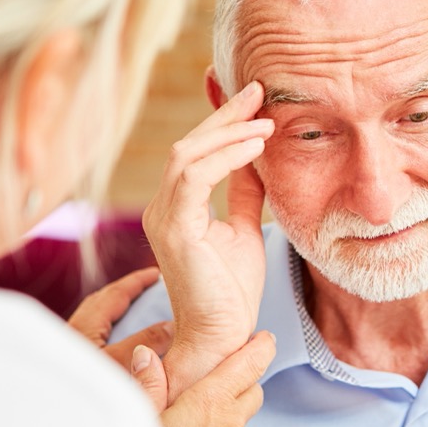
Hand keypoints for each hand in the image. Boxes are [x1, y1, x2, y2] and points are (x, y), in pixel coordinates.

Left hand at [68, 266, 174, 410]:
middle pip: (100, 302)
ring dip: (116, 312)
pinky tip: (119, 346)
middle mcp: (72, 334)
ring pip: (95, 321)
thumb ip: (146, 342)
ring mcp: (68, 350)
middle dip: (125, 292)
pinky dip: (109, 331)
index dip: (137, 282)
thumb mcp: (121, 364)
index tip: (157, 273)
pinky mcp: (68, 365)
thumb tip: (171, 324)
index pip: (114, 294)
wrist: (48, 417)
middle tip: (148, 288)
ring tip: (138, 314)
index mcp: (83, 327)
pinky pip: (92, 337)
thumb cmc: (83, 392)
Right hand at [141, 81, 272, 401]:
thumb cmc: (231, 291)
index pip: (196, 151)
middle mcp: (162, 207)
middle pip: (190, 144)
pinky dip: (226, 157)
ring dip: (229, 133)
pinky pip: (195, 177)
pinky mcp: (175, 229)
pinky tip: (256, 148)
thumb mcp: (244, 229)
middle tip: (259, 91)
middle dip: (225, 114)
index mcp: (177, 207)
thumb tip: (258, 158)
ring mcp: (164, 217)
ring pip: (188, 154)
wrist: (222, 335)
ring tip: (266, 123)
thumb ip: (244, 194)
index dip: (224, 120)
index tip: (255, 97)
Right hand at [155, 330, 276, 426]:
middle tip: (223, 371)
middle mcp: (232, 425)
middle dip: (242, 378)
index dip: (259, 347)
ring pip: (242, 422)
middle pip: (251, 390)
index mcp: (211, 403)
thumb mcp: (141, 424)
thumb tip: (148, 355)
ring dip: (229, 413)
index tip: (264, 336)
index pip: (247, 364)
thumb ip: (147, 387)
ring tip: (199, 414)